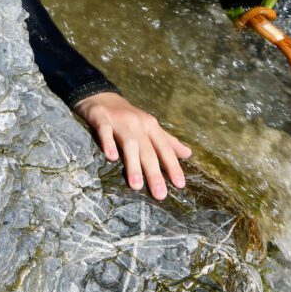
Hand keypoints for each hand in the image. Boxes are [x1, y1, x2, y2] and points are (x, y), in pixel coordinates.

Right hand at [73, 91, 190, 199]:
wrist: (102, 96)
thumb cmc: (129, 117)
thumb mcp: (150, 127)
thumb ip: (168, 142)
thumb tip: (188, 154)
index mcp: (152, 127)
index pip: (165, 149)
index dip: (173, 166)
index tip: (180, 185)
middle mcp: (139, 124)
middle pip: (149, 150)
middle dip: (155, 173)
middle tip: (160, 195)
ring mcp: (121, 121)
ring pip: (130, 144)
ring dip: (133, 164)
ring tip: (136, 186)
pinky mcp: (102, 119)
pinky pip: (105, 131)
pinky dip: (108, 143)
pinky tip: (111, 158)